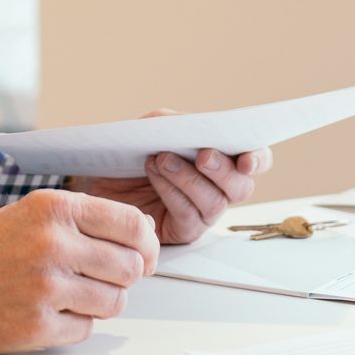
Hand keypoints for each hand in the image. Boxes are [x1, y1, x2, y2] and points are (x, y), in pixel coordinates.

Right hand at [0, 188, 158, 354]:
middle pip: (130, 267)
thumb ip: (82, 220)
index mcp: (52, 208)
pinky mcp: (38, 326)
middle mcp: (52, 243)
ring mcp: (45, 287)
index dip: (146, 242)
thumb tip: (142, 233)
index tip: (144, 253)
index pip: (130, 223)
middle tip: (97, 278)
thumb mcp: (28, 215)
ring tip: (69, 294)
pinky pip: (86, 329)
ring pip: (115, 302)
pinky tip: (45, 312)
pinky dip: (73, 325)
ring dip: (100, 303)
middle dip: (122, 277)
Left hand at [69, 111, 271, 245]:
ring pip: (215, 202)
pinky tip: (155, 175)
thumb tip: (198, 126)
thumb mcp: (154, 127)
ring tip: (163, 159)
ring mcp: (203, 211)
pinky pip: (189, 216)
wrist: (96, 175)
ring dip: (190, 178)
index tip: (246, 159)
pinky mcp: (183, 230)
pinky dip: (172, 192)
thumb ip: (179, 123)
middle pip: (241, 187)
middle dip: (223, 170)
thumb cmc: (131, 150)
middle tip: (202, 156)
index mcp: (221, 157)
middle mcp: (218, 187)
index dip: (258, 159)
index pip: (256, 160)